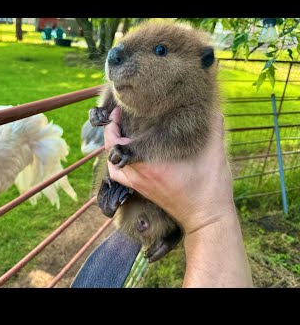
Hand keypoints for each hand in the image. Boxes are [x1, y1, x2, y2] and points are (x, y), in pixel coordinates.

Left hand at [104, 107, 234, 234]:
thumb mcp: (214, 153)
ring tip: (119, 133)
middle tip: (118, 117)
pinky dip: (117, 164)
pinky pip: (120, 177)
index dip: (113, 124)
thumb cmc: (210, 187)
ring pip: (113, 165)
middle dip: (111, 132)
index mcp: (149, 164)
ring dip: (112, 149)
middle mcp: (139, 175)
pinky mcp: (142, 191)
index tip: (118, 110)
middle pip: (111, 152)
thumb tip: (213, 105)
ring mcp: (139, 185)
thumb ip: (213, 127)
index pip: (118, 142)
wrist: (206, 218)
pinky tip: (125, 156)